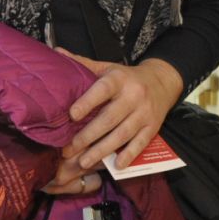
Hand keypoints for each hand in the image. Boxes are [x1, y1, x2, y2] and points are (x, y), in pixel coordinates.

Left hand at [45, 51, 182, 189]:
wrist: (162, 82)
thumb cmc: (127, 77)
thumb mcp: (107, 68)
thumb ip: (82, 64)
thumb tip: (56, 53)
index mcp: (119, 79)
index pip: (103, 89)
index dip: (88, 102)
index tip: (71, 115)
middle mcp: (134, 96)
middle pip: (110, 118)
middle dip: (88, 136)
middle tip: (68, 149)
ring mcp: (144, 113)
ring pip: (122, 134)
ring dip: (102, 150)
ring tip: (83, 162)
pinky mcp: (152, 127)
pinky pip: (140, 144)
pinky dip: (128, 156)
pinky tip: (115, 166)